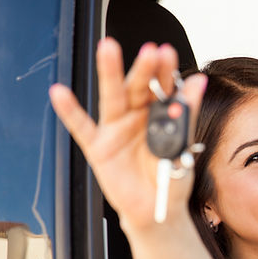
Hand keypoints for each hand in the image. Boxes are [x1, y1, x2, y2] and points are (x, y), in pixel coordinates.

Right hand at [49, 38, 206, 230]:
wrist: (158, 210)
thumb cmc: (171, 177)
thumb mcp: (183, 148)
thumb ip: (186, 116)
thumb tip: (198, 81)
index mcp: (159, 115)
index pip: (162, 88)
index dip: (164, 71)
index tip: (167, 53)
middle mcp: (136, 116)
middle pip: (139, 88)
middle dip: (144, 69)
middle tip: (150, 50)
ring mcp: (116, 129)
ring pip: (112, 97)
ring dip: (109, 72)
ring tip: (108, 48)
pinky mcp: (98, 148)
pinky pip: (82, 127)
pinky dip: (70, 111)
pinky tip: (59, 92)